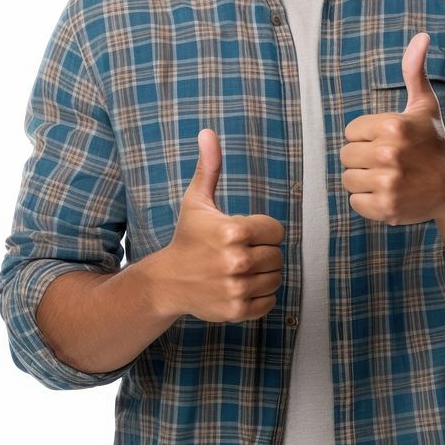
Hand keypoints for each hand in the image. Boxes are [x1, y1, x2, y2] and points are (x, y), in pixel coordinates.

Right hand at [162, 129, 284, 322]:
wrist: (168, 281)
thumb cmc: (188, 237)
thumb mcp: (197, 201)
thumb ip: (210, 167)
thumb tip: (208, 133)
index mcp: (232, 231)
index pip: (276, 231)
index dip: (263, 231)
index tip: (244, 233)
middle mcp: (236, 261)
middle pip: (277, 255)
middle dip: (263, 252)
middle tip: (241, 252)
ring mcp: (236, 288)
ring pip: (276, 278)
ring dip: (263, 274)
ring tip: (241, 269)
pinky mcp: (237, 311)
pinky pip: (269, 302)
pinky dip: (260, 296)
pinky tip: (240, 286)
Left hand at [340, 32, 444, 225]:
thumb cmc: (433, 144)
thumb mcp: (424, 107)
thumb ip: (414, 71)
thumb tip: (421, 36)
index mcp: (393, 125)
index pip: (350, 132)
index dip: (366, 137)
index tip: (388, 142)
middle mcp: (389, 153)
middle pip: (346, 155)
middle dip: (363, 159)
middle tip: (388, 162)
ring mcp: (388, 182)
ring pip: (348, 179)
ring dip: (364, 180)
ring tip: (388, 178)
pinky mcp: (386, 208)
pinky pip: (355, 202)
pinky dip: (368, 202)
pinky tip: (389, 194)